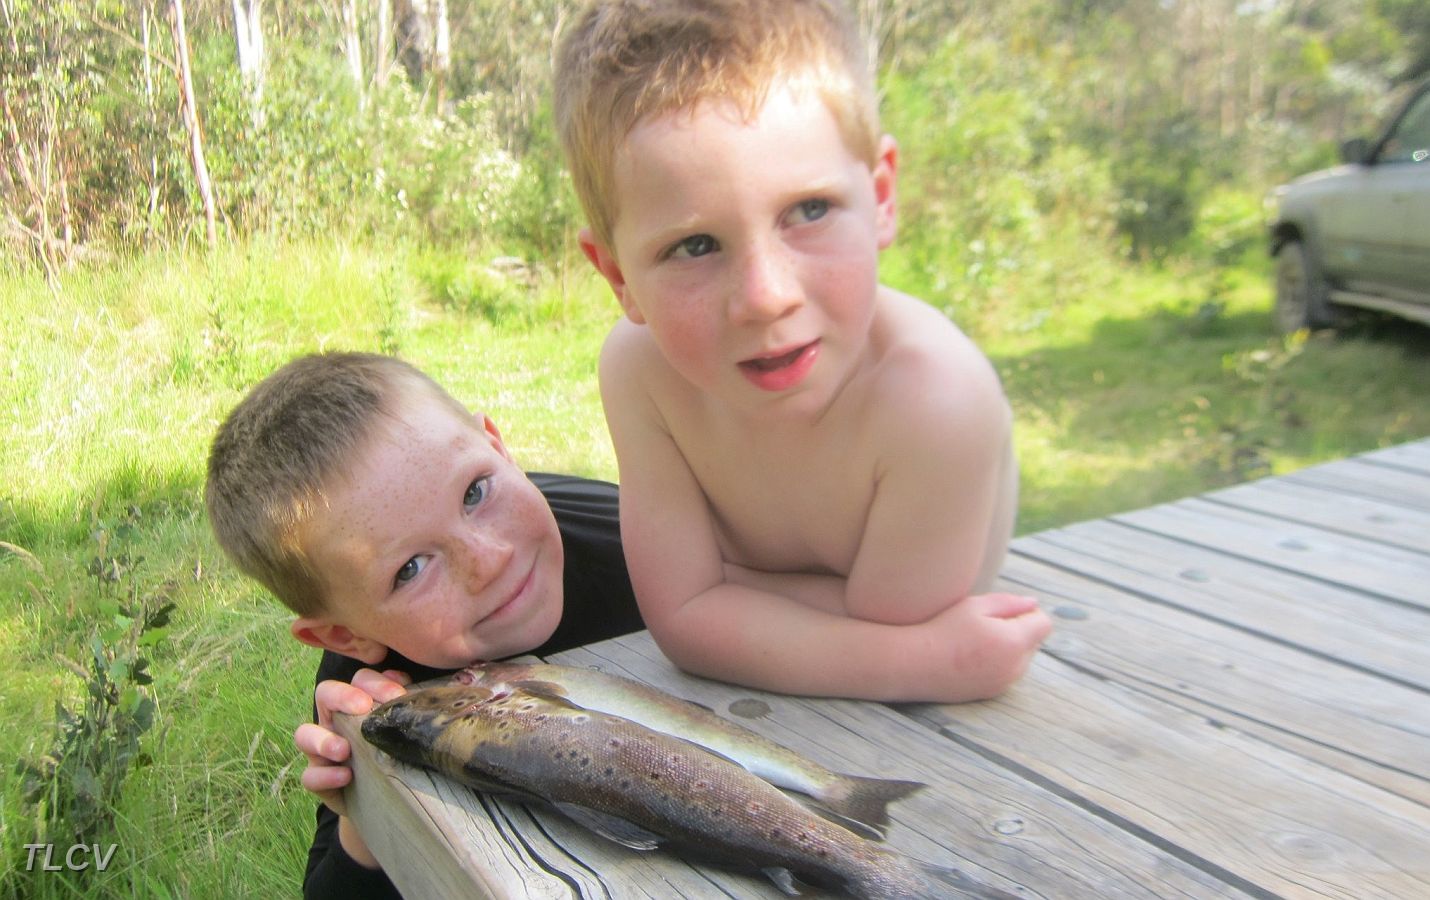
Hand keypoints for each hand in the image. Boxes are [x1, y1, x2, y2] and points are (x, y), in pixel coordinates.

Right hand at [294, 668, 410, 817]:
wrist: (392, 801)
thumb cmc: (401, 755)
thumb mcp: (408, 732)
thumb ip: (415, 710)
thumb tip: (439, 691)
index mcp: (361, 702)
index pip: (360, 679)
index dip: (375, 682)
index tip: (397, 695)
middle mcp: (337, 720)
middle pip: (326, 693)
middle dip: (343, 696)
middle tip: (362, 708)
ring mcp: (324, 750)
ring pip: (305, 734)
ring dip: (323, 739)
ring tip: (343, 749)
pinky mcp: (320, 780)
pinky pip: (309, 775)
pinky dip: (324, 775)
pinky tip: (345, 776)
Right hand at [919, 592, 1050, 701]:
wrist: (917, 664)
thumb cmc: (943, 629)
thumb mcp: (975, 606)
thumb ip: (1009, 602)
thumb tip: (1034, 604)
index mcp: (1014, 641)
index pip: (1043, 624)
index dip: (1028, 613)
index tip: (1004, 610)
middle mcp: (1015, 667)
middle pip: (1034, 642)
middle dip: (1019, 630)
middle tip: (985, 624)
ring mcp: (1005, 683)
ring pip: (1021, 659)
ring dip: (1009, 648)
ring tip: (977, 642)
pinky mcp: (993, 693)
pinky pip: (1008, 673)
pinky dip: (998, 663)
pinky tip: (972, 657)